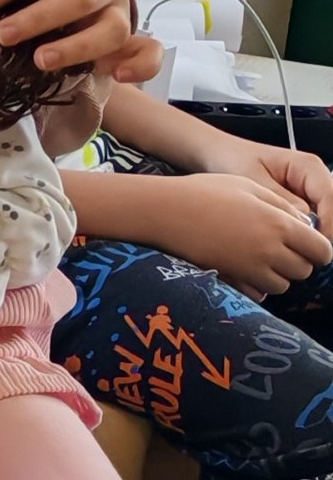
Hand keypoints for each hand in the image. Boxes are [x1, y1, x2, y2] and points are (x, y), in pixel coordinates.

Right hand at [136, 168, 332, 298]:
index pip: (321, 250)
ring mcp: (248, 268)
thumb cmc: (205, 191)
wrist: (164, 211)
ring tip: (263, 259)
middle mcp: (269, 251)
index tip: (309, 244)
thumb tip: (304, 226)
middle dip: (299, 262)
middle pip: (303, 271)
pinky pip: (257, 292)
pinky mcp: (229, 278)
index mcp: (280, 224)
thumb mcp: (250, 187)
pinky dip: (257, 285)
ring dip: (278, 275)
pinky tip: (246, 269)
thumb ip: (283, 207)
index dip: (319, 249)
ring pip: (282, 285)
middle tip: (283, 249)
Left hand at [199, 132, 332, 234]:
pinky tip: (287, 241)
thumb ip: (278, 199)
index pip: (331, 197)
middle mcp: (314, 178)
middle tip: (304, 250)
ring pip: (324, 217)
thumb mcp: (252, 179)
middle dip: (323, 231)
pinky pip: (311, 221)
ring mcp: (309, 191)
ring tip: (293, 246)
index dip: (329, 223)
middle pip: (332, 209)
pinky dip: (302, 232)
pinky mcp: (301, 202)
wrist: (220, 155)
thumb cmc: (234, 159)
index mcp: (307, 166)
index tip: (316, 243)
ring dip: (313, 233)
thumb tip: (302, 221)